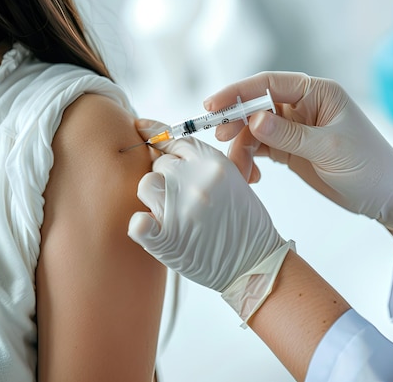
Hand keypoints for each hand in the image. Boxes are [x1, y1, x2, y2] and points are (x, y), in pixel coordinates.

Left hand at [128, 119, 292, 323]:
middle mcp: (194, 180)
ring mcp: (179, 208)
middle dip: (166, 177)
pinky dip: (140, 225)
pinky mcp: (167, 239)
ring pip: (146, 185)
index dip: (158, 138)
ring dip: (154, 197)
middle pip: (159, 163)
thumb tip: (186, 136)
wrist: (255, 262)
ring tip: (173, 213)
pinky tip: (146, 227)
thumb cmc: (245, 222)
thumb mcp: (238, 179)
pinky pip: (138, 222)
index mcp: (212, 163)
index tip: (142, 129)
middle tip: (182, 197)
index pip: (176, 141)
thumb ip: (212, 157)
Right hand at [204, 71, 392, 231]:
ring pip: (253, 131)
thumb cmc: (368, 166)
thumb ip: (290, 135)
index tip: (214, 105)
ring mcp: (294, 128)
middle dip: (235, 122)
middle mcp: (303, 106)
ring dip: (241, 148)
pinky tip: (252, 176)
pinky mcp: (289, 149)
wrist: (385, 195)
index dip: (238, 92)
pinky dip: (250, 160)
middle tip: (221, 140)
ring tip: (240, 171)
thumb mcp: (329, 148)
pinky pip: (260, 149)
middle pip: (256, 106)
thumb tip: (253, 120)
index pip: (269, 84)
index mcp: (317, 93)